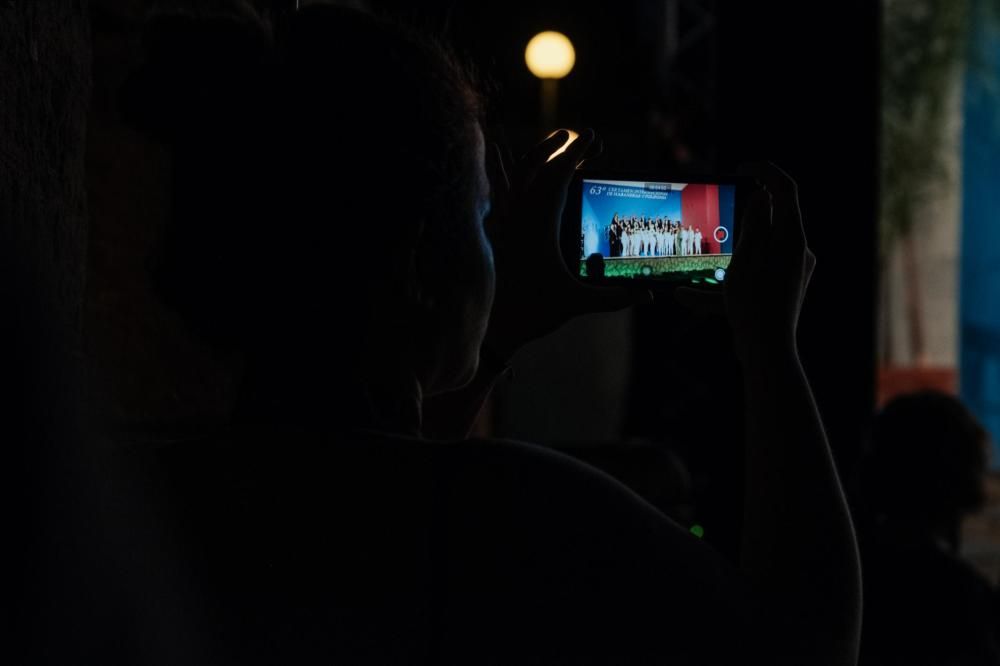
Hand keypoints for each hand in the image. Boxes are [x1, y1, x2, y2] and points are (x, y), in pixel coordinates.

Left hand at [483, 129, 651, 358]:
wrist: (492, 327)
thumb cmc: (532, 313)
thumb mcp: (577, 304)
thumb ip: (615, 298)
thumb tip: (648, 294)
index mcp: (539, 226)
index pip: (558, 175)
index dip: (576, 151)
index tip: (593, 136)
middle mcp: (518, 217)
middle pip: (535, 164)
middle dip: (561, 146)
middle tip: (586, 141)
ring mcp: (503, 221)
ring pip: (515, 173)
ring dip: (537, 154)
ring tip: (556, 143)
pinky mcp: (495, 229)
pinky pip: (497, 189)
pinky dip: (502, 169)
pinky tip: (499, 152)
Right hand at [676, 162, 815, 359]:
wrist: (767, 350)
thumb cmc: (753, 307)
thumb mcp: (745, 260)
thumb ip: (755, 223)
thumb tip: (764, 194)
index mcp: (792, 238)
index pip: (785, 189)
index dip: (765, 171)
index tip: (742, 168)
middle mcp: (800, 250)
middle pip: (775, 217)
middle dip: (745, 215)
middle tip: (721, 219)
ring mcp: (797, 268)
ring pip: (765, 245)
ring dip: (736, 250)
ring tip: (707, 270)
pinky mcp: (789, 284)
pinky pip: (762, 267)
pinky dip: (737, 272)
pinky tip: (699, 295)